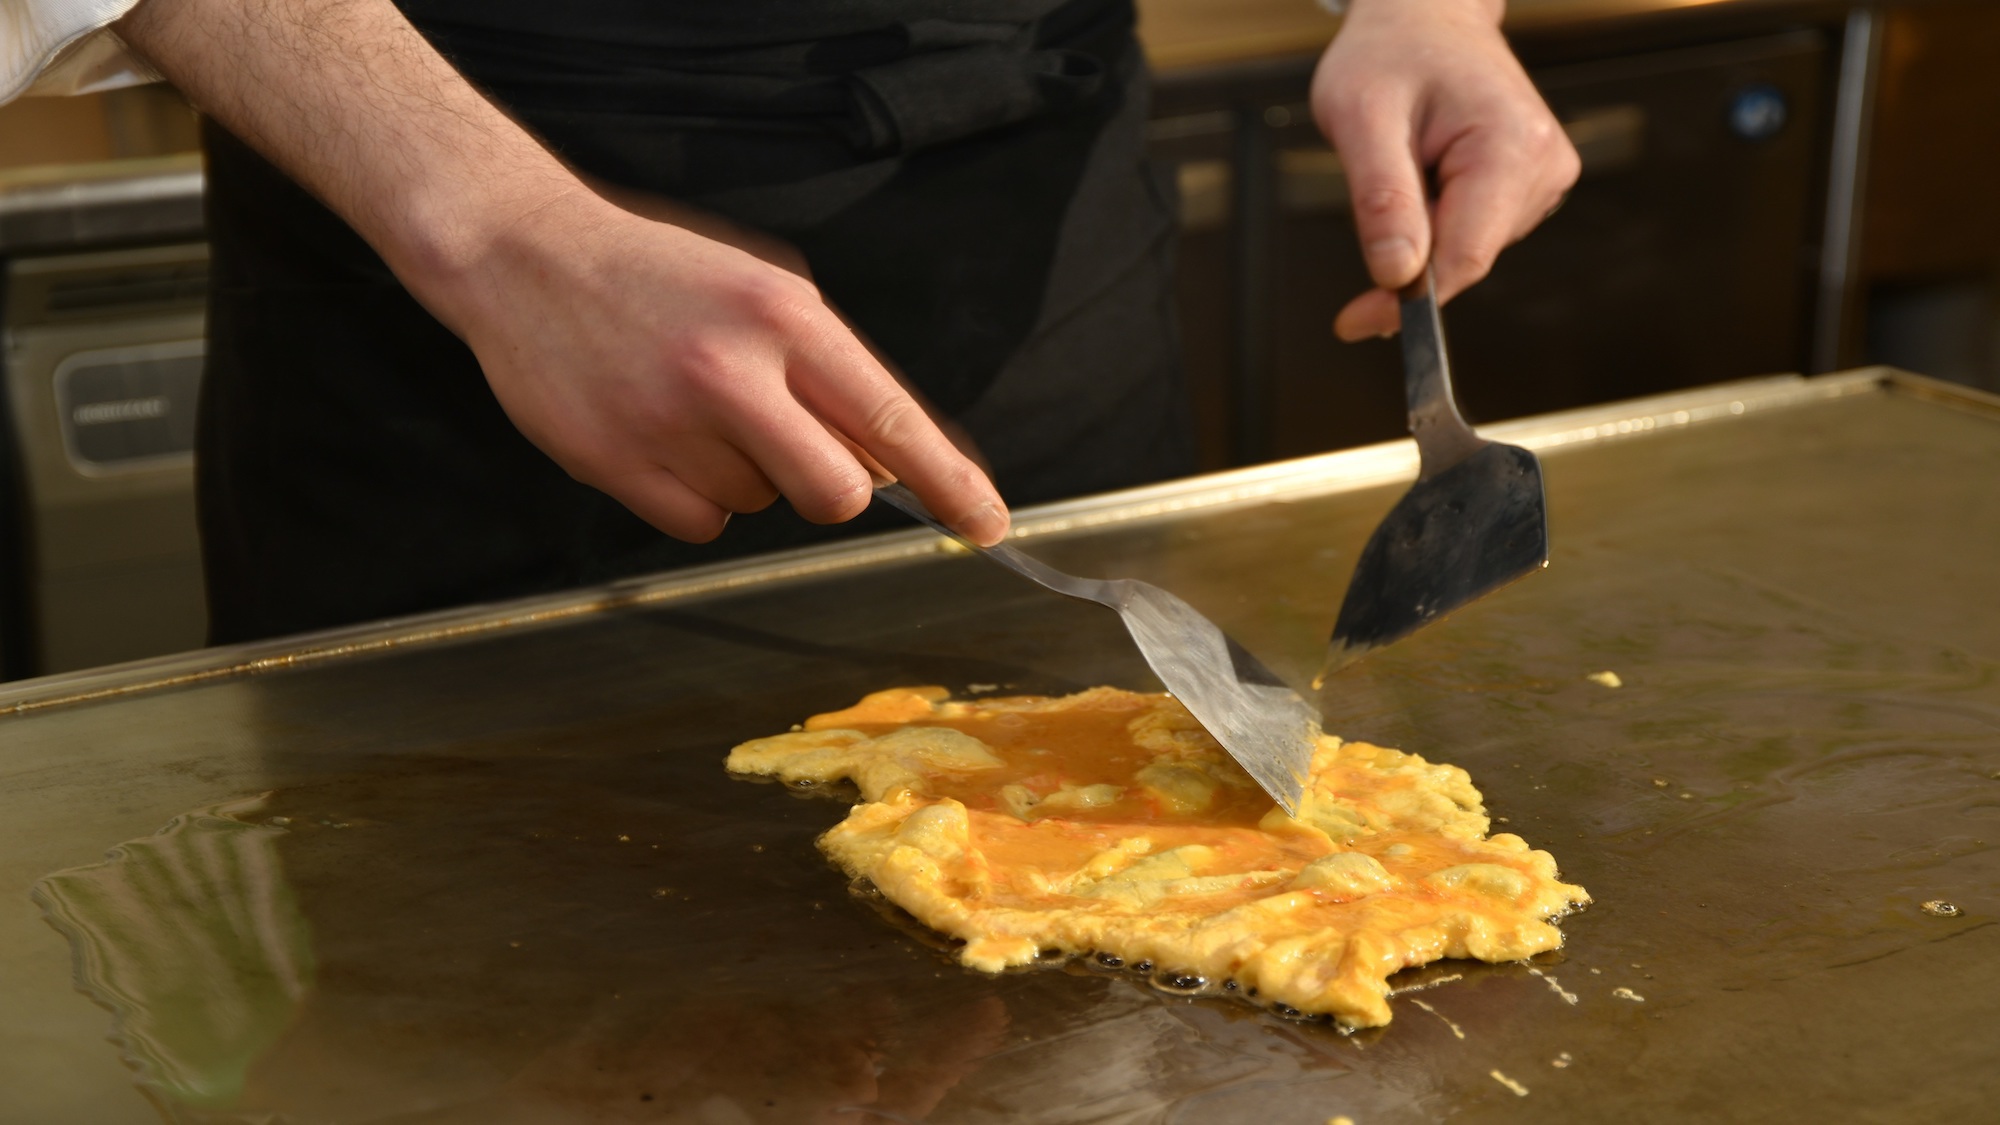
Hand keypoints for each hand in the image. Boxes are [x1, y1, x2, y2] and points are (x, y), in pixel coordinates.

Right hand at [429, 188, 1010, 544]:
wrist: (522, 253)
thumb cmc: (658, 272)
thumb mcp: (762, 288)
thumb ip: (829, 369)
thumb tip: (889, 460)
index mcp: (785, 317)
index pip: (891, 419)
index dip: (950, 483)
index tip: (989, 525)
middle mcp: (733, 371)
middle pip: (836, 493)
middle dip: (831, 489)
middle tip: (791, 448)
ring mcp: (670, 424)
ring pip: (757, 506)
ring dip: (742, 475)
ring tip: (689, 407)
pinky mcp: (615, 464)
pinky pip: (698, 524)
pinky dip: (690, 496)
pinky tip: (657, 436)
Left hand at [1311, 0, 1578, 339]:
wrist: (1425, 15)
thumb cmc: (1389, 54)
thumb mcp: (1361, 117)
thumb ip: (1382, 198)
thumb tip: (1397, 275)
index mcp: (1513, 145)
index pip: (1465, 258)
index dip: (1407, 302)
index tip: (1355, 323)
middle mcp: (1545, 165)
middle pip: (1466, 257)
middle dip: (1410, 253)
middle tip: (1371, 193)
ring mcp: (1545, 177)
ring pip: (1467, 248)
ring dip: (1422, 229)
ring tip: (1405, 159)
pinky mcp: (1531, 185)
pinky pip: (1472, 231)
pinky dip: (1437, 218)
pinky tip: (1426, 169)